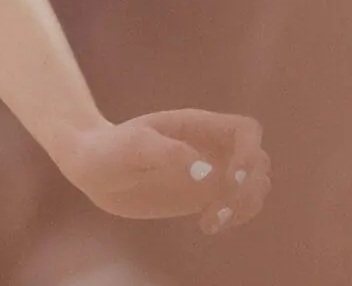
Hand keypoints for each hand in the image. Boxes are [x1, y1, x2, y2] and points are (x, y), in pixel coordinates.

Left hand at [63, 109, 270, 232]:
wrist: (93, 167)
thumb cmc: (110, 149)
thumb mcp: (132, 147)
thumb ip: (166, 153)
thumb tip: (205, 172)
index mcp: (198, 125)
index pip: (247, 131)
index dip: (250, 154)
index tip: (231, 179)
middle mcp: (209, 146)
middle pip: (259, 161)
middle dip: (249, 187)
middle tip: (217, 207)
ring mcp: (209, 170)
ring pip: (254, 185)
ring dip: (245, 206)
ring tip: (210, 220)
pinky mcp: (202, 195)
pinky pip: (236, 204)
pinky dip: (235, 217)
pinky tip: (207, 226)